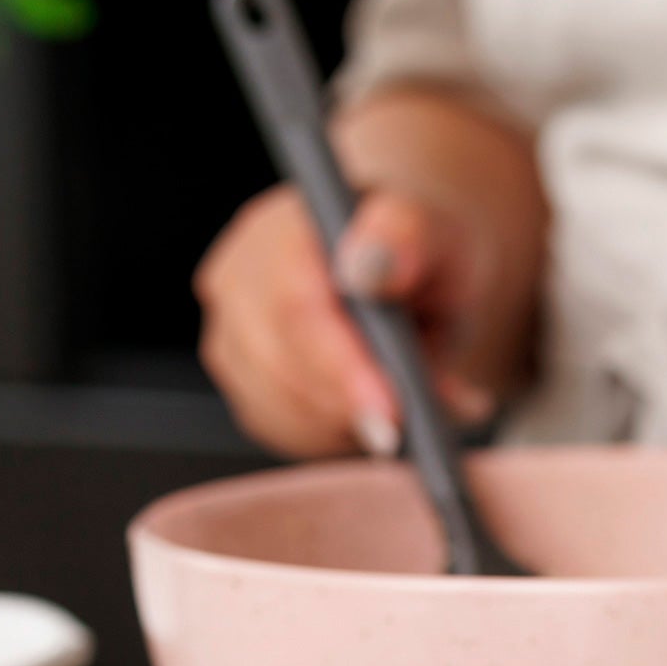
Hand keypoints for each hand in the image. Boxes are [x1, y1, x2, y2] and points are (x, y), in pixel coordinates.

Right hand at [194, 184, 499, 458]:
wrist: (409, 280)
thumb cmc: (419, 254)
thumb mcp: (435, 233)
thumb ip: (407, 238)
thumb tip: (370, 267)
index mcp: (279, 228)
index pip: (293, 303)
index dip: (341, 364)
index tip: (393, 409)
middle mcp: (240, 280)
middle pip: (275, 363)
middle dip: (346, 405)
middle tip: (406, 428)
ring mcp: (231, 336)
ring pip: (275, 405)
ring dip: (342, 424)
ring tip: (400, 417)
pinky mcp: (242, 385)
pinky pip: (278, 429)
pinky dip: (328, 437)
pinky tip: (365, 421)